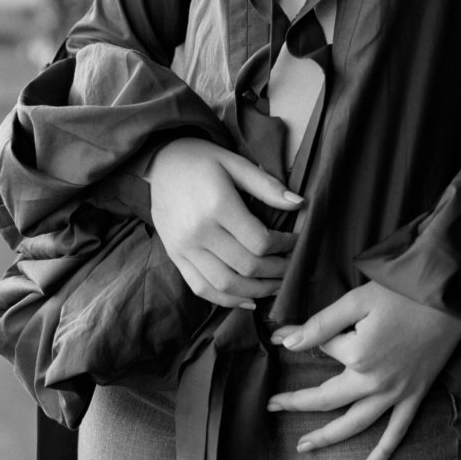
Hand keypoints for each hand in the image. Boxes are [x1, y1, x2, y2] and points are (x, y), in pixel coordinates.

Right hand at [147, 138, 299, 307]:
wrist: (160, 163)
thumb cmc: (203, 160)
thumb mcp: (237, 163)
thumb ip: (267, 186)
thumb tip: (300, 204)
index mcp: (217, 206)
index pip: (259, 241)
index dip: (284, 247)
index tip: (297, 242)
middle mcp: (198, 232)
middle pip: (246, 266)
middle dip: (276, 271)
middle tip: (293, 267)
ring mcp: (184, 248)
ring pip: (225, 284)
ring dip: (256, 290)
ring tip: (277, 286)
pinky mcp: (175, 257)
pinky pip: (202, 288)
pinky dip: (227, 299)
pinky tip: (248, 299)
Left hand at [267, 281, 460, 459]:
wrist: (450, 298)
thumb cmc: (403, 293)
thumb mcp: (357, 301)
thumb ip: (321, 324)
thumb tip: (285, 342)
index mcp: (357, 356)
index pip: (321, 350)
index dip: (303, 338)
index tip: (278, 337)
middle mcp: (373, 382)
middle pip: (327, 399)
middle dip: (296, 403)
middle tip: (271, 406)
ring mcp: (395, 393)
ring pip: (355, 424)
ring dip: (327, 437)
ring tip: (303, 447)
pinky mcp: (415, 395)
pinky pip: (397, 431)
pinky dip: (383, 453)